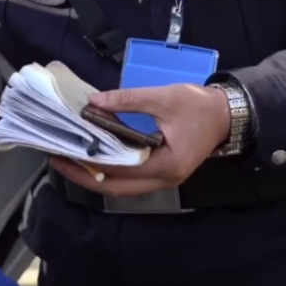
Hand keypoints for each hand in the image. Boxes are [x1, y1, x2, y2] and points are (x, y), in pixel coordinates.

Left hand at [50, 83, 229, 196]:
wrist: (228, 115)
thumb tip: (93, 101)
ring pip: (122, 188)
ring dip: (95, 176)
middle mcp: (164, 181)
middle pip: (116, 188)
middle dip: (84, 176)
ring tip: (69, 160)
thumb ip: (128, 100)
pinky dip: (110, 171)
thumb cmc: (199, 106)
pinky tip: (92, 158)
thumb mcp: (163, 97)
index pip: (119, 169)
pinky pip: (130, 180)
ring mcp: (163, 181)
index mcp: (166, 165)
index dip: (89, 161)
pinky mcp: (161, 174)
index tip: (64, 150)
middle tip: (57, 160)